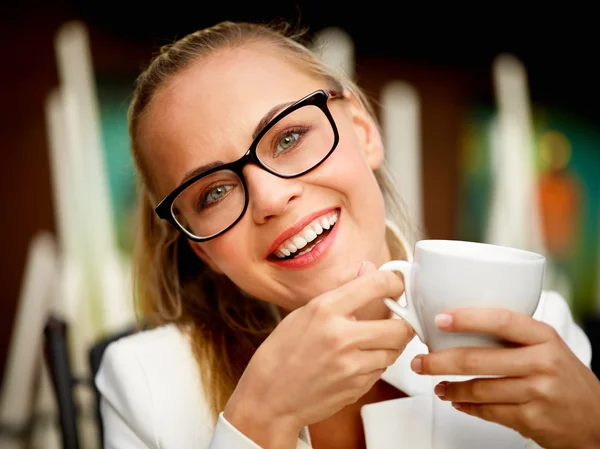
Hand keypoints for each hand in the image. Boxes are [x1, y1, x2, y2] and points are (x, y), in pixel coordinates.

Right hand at [225, 261, 413, 447]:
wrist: (269, 399)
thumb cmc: (281, 354)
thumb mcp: (304, 313)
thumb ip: (342, 293)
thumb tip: (368, 270)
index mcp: (325, 310)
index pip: (375, 286)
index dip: (394, 282)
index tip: (396, 284)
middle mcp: (342, 336)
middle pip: (400, 327)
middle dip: (403, 322)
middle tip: (397, 319)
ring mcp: (352, 366)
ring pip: (394, 351)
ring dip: (390, 344)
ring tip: (373, 340)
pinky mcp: (357, 387)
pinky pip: (381, 370)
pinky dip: (376, 363)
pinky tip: (357, 360)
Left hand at [410, 308, 599, 448]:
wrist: (596, 419)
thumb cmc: (565, 377)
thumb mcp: (547, 346)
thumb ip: (513, 334)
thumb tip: (460, 323)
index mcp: (543, 336)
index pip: (500, 320)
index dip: (467, 318)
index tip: (440, 319)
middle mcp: (541, 362)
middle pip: (479, 359)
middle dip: (441, 361)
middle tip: (420, 362)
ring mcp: (537, 392)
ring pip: (479, 389)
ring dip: (451, 387)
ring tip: (437, 385)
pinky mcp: (531, 419)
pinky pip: (488, 411)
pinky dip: (467, 406)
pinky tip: (457, 400)